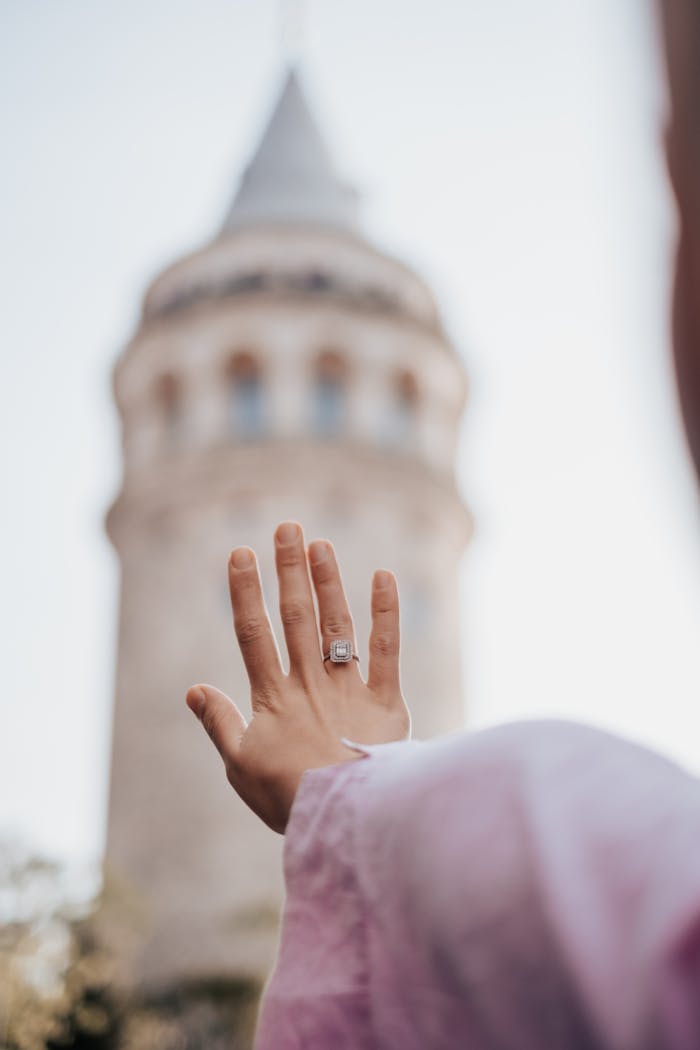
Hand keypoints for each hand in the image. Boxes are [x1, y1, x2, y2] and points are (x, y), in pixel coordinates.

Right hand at [186, 521, 410, 832]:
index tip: (240, 553)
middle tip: (288, 527)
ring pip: (336, 625)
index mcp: (272, 698)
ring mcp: (348, 689)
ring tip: (321, 544)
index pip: (253, 634)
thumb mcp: (240, 765)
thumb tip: (193, 688)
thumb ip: (219, 723)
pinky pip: (387, 651)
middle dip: (289, 570)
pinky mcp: (386, 702)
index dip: (245, 592)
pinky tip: (384, 576)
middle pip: (296, 617)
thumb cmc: (287, 796)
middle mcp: (309, 683)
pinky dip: (386, 613)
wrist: (344, 817)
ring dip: (328, 582)